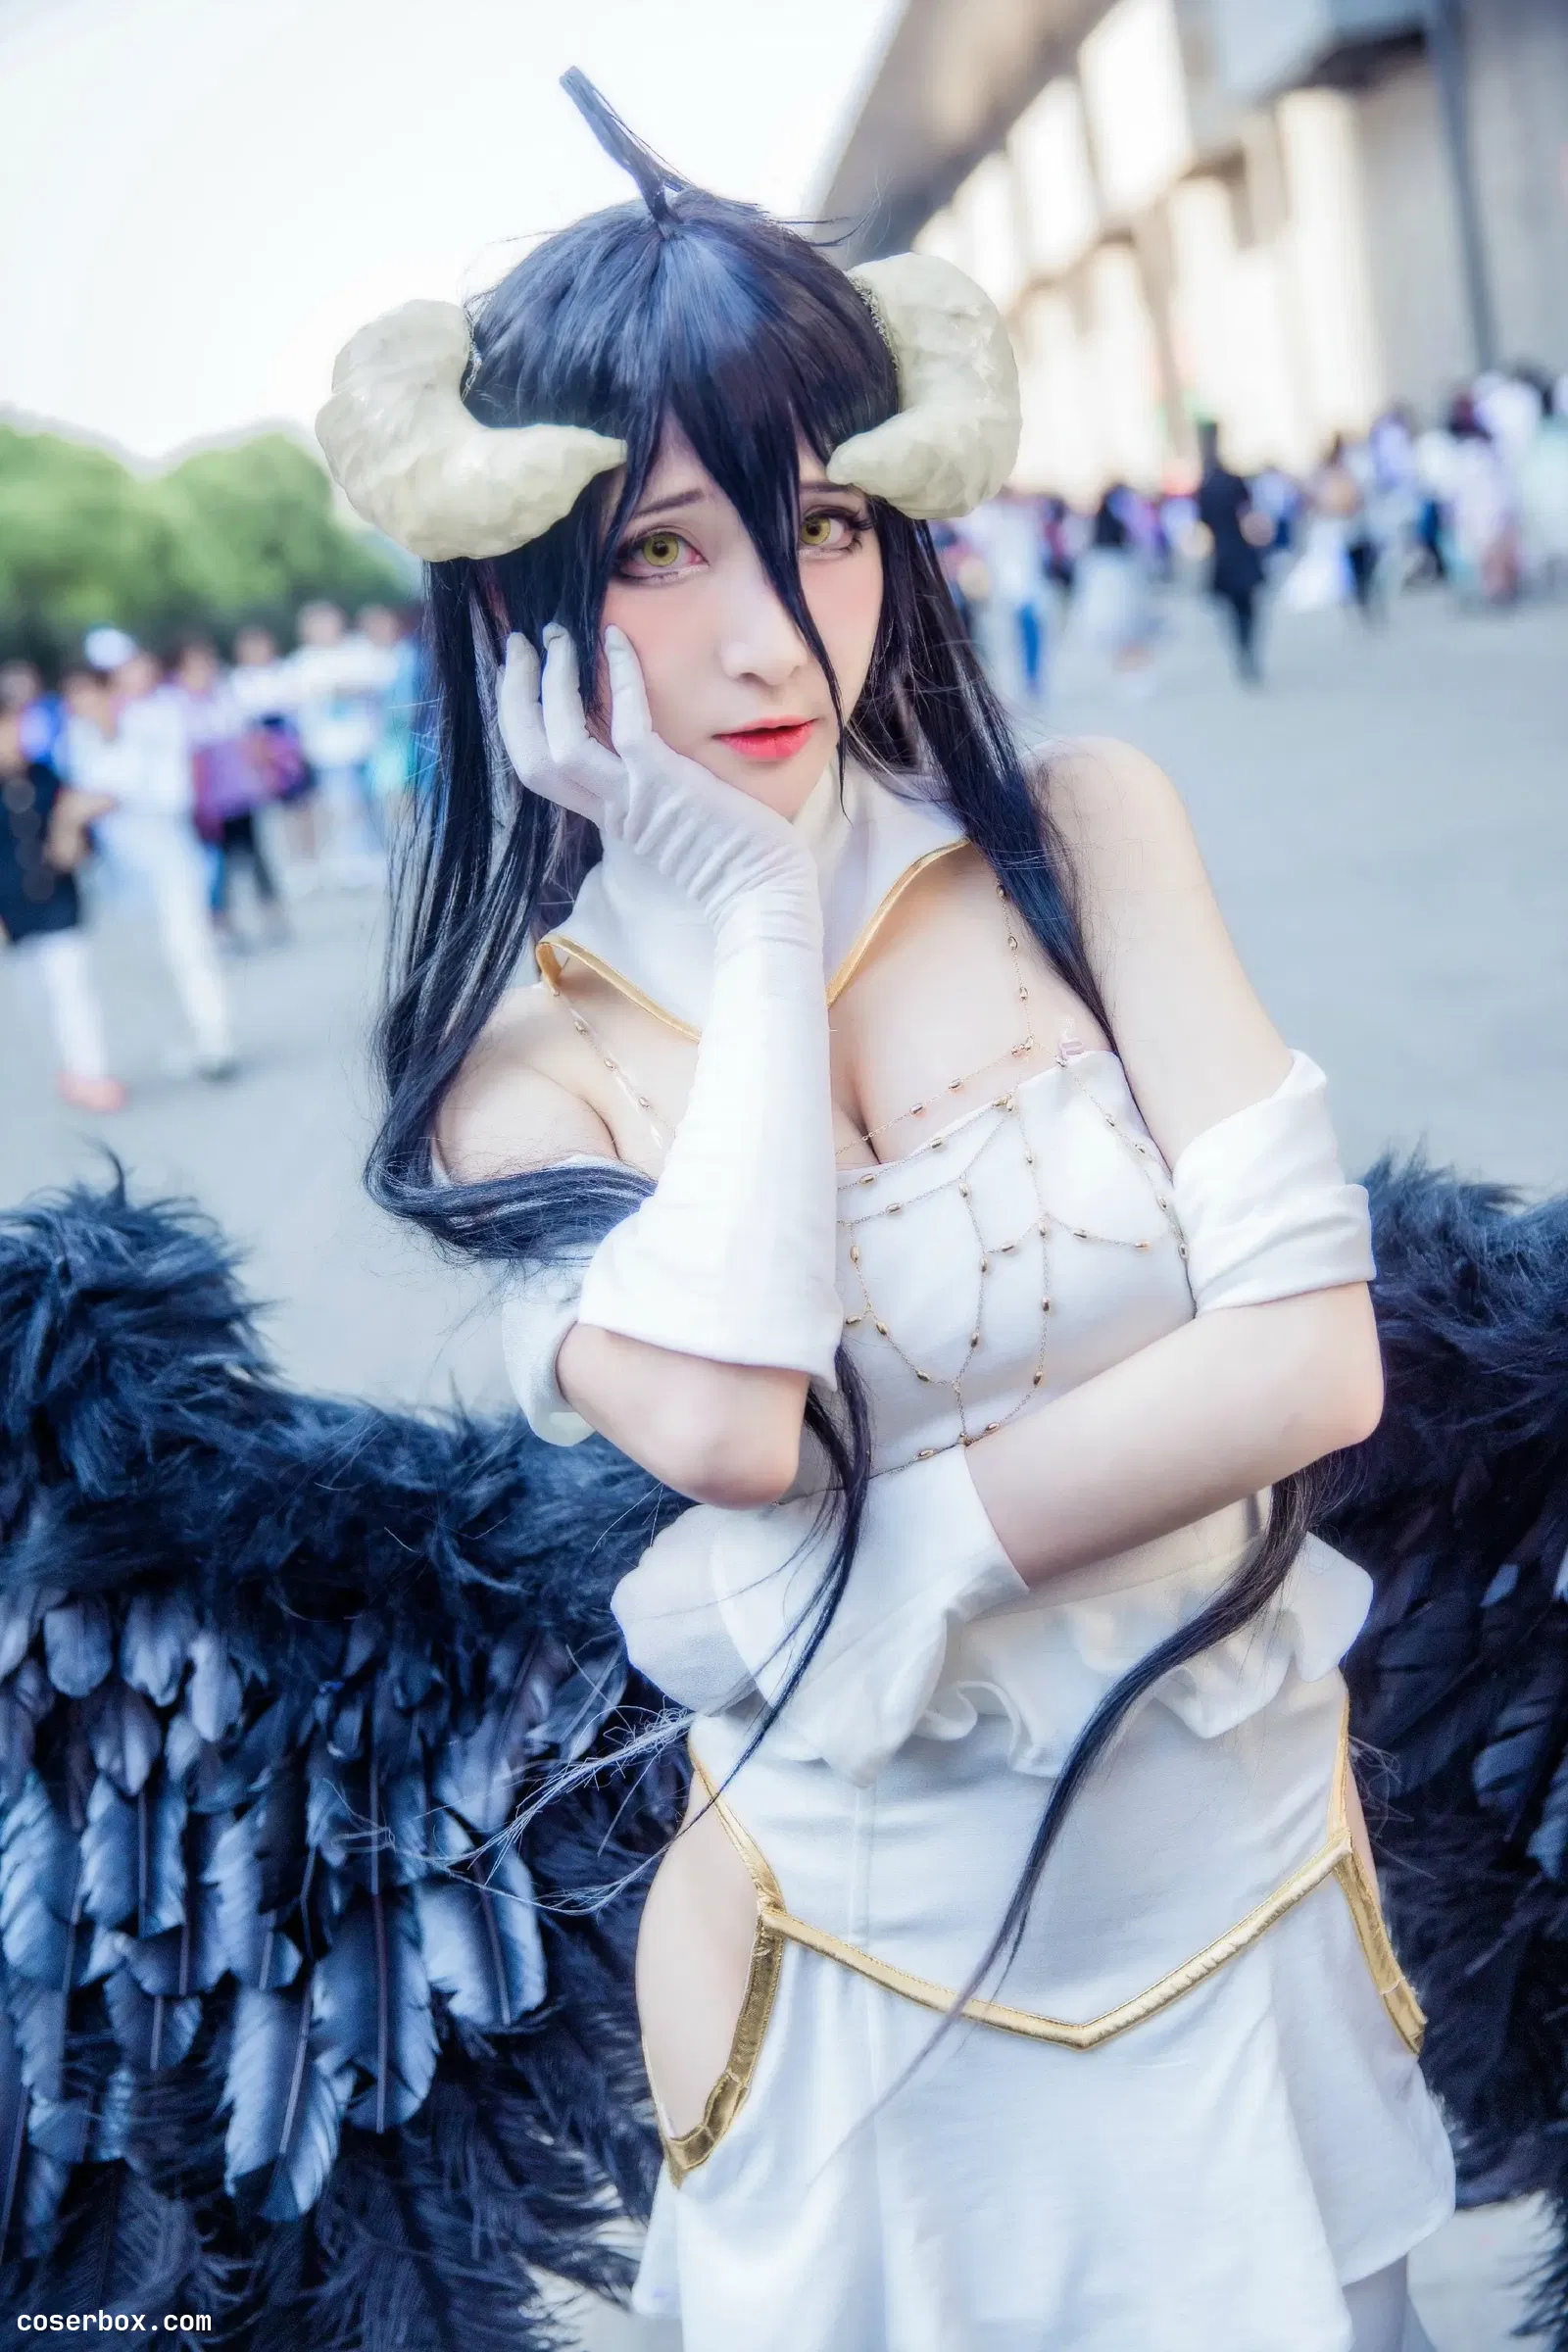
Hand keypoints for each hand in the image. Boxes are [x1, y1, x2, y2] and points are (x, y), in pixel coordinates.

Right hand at [499, 624, 815, 928]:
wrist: (764, 897)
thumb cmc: (741, 861)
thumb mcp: (682, 823)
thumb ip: (660, 793)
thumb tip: (665, 751)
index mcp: (613, 818)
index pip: (543, 770)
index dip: (522, 721)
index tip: (525, 677)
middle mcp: (612, 808)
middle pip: (532, 756)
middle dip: (515, 696)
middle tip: (520, 646)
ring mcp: (634, 797)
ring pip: (563, 742)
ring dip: (551, 685)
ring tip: (556, 637)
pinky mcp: (663, 784)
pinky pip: (628, 723)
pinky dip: (621, 677)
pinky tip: (618, 640)